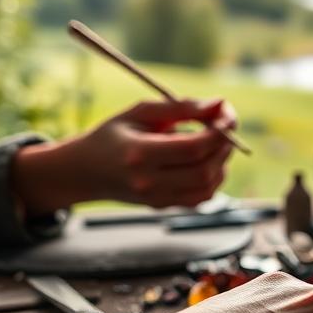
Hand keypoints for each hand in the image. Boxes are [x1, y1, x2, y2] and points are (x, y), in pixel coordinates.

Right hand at [13, 99, 237, 213]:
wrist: (85, 171)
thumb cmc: (114, 135)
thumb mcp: (140, 112)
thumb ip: (182, 107)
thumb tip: (221, 104)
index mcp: (139, 154)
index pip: (193, 148)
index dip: (219, 132)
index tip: (228, 117)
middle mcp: (148, 182)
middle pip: (204, 169)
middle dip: (224, 147)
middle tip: (226, 128)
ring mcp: (156, 199)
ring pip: (208, 187)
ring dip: (222, 163)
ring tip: (214, 142)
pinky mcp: (163, 207)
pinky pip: (201, 197)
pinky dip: (214, 178)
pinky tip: (205, 161)